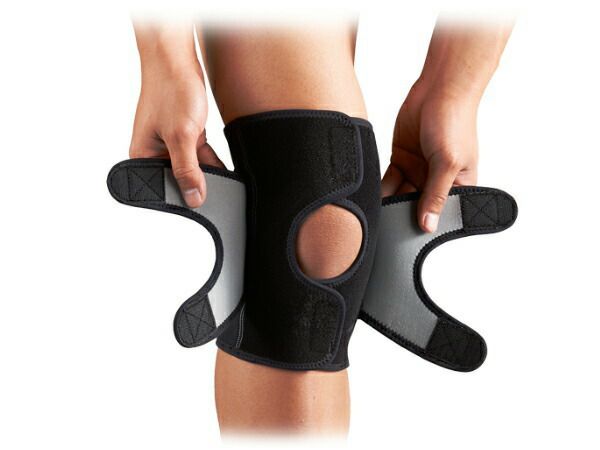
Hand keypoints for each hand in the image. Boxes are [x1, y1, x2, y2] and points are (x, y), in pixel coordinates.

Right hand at [130, 23, 222, 207]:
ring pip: (193, 167)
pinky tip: (224, 167)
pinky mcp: (185, 134)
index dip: (183, 196)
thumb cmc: (171, 91)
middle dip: (198, 183)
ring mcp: (170, 143)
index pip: (164, 187)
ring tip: (223, 176)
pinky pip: (200, 155)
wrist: (178, 59)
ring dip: (207, 171)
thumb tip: (194, 198)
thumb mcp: (181, 136)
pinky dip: (211, 160)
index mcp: (143, 156)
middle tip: (219, 188)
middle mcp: (154, 152)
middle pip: (179, 179)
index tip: (204, 202)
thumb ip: (188, 170)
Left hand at [381, 82, 478, 232]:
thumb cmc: (454, 121)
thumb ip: (435, 194)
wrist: (439, 88)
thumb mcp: (448, 162)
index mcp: (458, 186)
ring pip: (399, 196)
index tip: (407, 239)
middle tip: (384, 231)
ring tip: (373, 217)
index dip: (425, 226)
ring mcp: (418, 171)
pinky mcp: (401, 160)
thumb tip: (428, 225)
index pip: (440, 214)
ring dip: (387, 204)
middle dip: (402, 217)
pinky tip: (369, 197)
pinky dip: (379, 189)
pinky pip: (388, 181)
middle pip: (416, 208)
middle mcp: (436, 182)